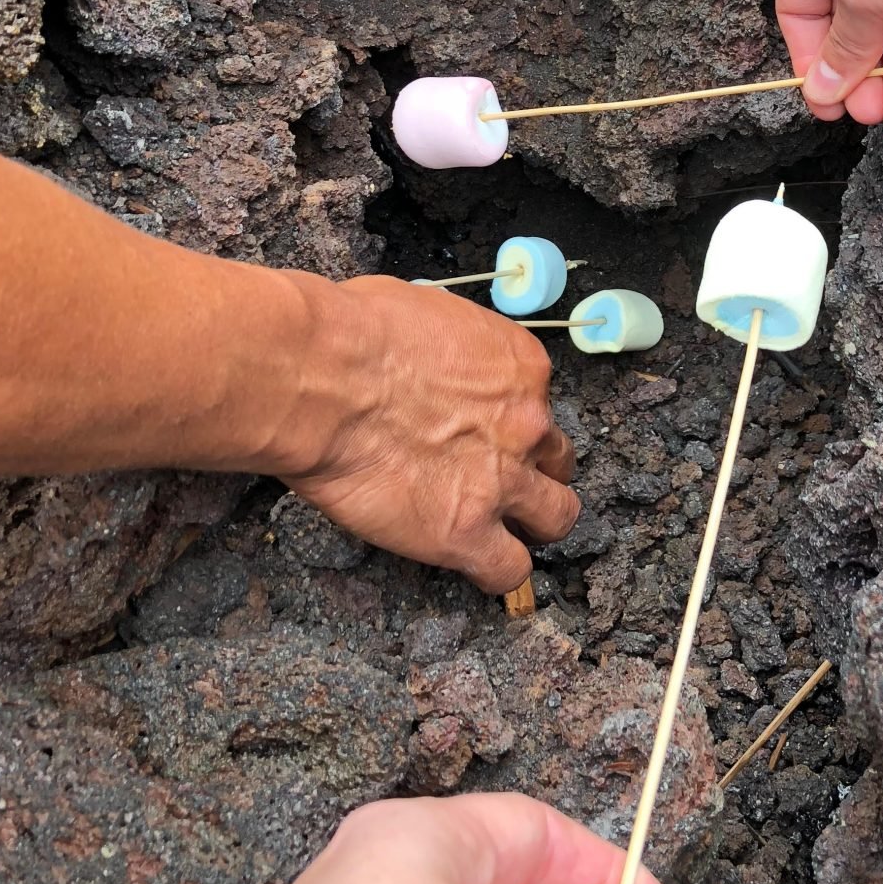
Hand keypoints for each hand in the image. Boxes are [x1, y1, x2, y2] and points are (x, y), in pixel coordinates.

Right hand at [284, 279, 578, 592]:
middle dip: (535, 469)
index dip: (511, 419)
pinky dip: (495, 572)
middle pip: (558, 459)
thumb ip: (448, 345)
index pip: (538, 402)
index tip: (484, 427)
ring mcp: (503, 482)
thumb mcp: (424, 310)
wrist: (324, 377)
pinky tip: (473, 564)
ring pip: (556, 518)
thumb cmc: (356, 332)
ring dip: (533, 524)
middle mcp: (526, 424)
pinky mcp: (466, 532)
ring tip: (502, 529)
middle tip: (501, 477)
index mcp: (520, 366)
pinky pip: (508, 571)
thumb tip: (428, 356)